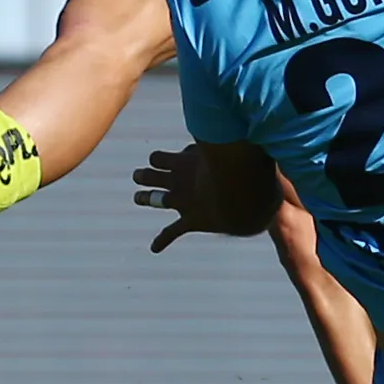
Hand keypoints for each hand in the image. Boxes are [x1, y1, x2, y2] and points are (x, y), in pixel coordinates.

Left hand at [134, 145, 268, 252]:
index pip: (160, 158)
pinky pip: (172, 232)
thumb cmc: (245, 166)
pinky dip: (162, 240)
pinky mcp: (192, 220)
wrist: (245, 194)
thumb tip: (234, 135)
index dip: (158, 159)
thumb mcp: (235, 147)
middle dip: (145, 175)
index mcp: (186, 161)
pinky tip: (154, 248)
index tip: (157, 160)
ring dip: (146, 198)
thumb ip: (228, 143)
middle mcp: (179, 180)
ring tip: (138, 197)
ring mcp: (183, 201)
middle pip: (153, 175)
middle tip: (137, 175)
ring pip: (157, 199)